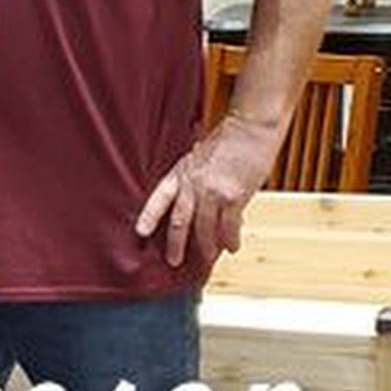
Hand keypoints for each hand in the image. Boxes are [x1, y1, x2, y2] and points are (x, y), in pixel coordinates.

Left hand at [134, 114, 277, 267]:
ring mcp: (212, 191)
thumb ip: (194, 179)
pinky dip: (230, 240)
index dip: (148, 216)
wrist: (250, 128)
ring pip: (204, 229)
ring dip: (206, 247)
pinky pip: (229, 226)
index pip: (159, 198)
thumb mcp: (199, 156)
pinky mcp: (234, 197)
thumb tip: (197, 202)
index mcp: (181, 172)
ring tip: (208, 259)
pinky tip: (231, 248)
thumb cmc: (227, 140)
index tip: (139, 232)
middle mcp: (192, 183)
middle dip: (176, 244)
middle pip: (179, 221)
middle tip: (174, 261)